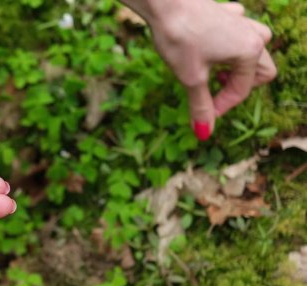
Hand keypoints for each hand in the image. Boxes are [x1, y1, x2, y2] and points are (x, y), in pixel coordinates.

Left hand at [134, 0, 276, 139]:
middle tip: (214, 91)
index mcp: (250, 51)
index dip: (222, 106)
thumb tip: (205, 133)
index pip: (242, 89)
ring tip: (214, 72)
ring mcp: (241, 20)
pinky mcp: (226, 12)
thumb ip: (201, 105)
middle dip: (238, 86)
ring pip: (253, 48)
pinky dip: (226, 45)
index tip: (203, 113)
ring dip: (238, 65)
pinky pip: (237, 32)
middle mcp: (252, 34)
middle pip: (260, 70)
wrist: (165, 3)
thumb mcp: (191, 78)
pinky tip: (207, 49)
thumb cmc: (180, 38)